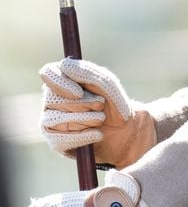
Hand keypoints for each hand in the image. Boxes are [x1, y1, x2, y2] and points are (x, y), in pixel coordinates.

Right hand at [40, 58, 156, 168]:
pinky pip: (59, 139)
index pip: (48, 73)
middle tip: (101, 105)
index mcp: (63, 79)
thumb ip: (86, 72)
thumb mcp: (106, 83)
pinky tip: (97, 134)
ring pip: (55, 119)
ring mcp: (50, 120)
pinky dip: (82, 136)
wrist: (122, 129)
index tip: (78, 93)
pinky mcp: (55, 140)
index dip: (60, 83)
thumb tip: (64, 66)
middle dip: (82, 104)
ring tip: (101, 119)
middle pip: (53, 99)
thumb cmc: (113, 101)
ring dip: (84, 120)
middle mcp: (51, 98)